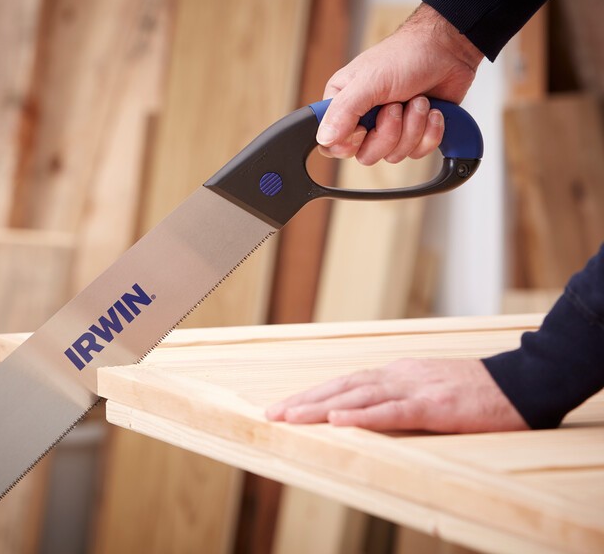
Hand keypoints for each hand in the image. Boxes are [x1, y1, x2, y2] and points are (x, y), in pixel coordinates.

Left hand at [265, 358, 527, 432]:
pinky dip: (361, 416)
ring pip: (357, 397)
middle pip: (342, 386)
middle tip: (272, 413)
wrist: (520, 383)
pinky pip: (391, 411)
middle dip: (304, 400)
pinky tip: (337, 420)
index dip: (314, 394)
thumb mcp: (431, 387)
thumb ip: (401, 395)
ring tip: (290, 417)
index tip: (287, 406)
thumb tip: (371, 407)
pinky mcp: (432, 406)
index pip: (346, 383)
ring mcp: (414, 388)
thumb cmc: (477, 390)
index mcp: (397, 373)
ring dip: (320, 407)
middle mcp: (398, 375)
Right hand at [318, 4, 483, 164]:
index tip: (365, 127)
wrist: (448, 49)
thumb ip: (343, 111)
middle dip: (389, 132)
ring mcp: (390, 129)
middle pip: (366, 155)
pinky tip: (432, 110)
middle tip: (397, 105)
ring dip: (413, 127)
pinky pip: (418, 152)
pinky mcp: (414, 133)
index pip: (332, 145)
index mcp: (343, 105)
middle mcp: (363, 120)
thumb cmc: (406, 55)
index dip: (350, 143)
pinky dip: (430, 131)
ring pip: (394, 155)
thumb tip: (324, 139)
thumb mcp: (368, 81)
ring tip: (418, 100)